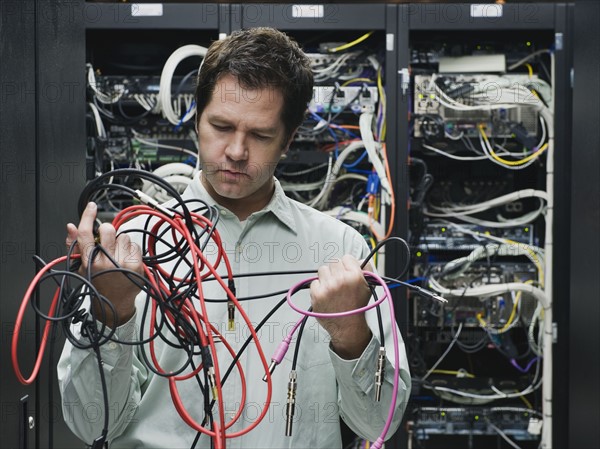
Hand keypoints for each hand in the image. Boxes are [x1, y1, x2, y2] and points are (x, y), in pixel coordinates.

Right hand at [66, 202, 142, 326]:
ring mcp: (122, 263)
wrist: (113, 304)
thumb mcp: (80, 267)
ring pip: (124, 237)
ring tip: (117, 257)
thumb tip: (71, 226)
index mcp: (89, 261)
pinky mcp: (136, 265)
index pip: (86, 234)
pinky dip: (131, 251)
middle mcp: (105, 262)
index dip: (88, 217)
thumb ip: (74, 246)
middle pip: (108, 230)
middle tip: (108, 243)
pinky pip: (135, 245)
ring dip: (121, 243)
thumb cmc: (97, 283)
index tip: (91, 206)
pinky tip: (126, 261)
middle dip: (108, 232)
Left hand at [310, 255, 372, 358]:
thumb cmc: (357, 307)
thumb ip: (366, 269)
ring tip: (332, 288)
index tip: (347, 271)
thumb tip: (360, 259)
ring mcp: (327, 287)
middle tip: (339, 281)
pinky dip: (319, 287)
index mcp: (355, 276)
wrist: (347, 326)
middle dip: (336, 270)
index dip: (347, 265)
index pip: (347, 258)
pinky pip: (314, 282)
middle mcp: (340, 280)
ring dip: (326, 277)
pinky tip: (326, 295)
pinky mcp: (316, 294)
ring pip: (322, 270)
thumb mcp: (368, 287)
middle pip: (334, 262)